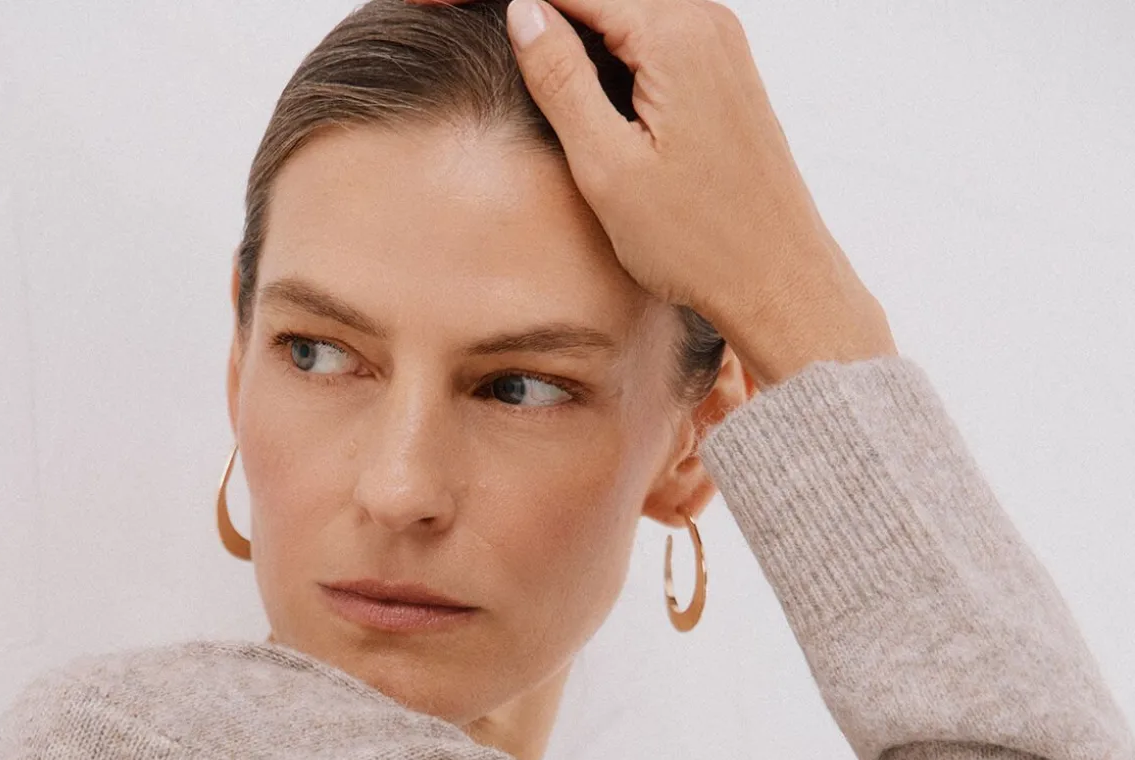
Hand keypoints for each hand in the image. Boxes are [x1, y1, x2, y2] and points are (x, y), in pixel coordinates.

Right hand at [405, 0, 894, 384]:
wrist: (781, 278)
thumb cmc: (700, 242)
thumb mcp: (609, 168)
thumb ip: (562, 82)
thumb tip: (523, 11)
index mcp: (673, 32)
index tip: (432, 2)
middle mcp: (703, 18)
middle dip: (532, 7)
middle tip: (441, 9)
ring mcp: (717, 40)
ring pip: (620, 8)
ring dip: (563, 20)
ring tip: (499, 34)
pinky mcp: (720, 69)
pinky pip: (647, 29)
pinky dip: (597, 36)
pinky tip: (557, 52)